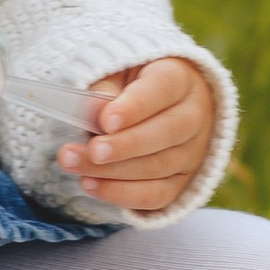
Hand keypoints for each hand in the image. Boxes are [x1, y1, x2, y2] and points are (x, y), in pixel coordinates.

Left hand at [58, 57, 215, 214]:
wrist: (163, 106)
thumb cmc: (133, 86)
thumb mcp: (120, 74)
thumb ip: (107, 88)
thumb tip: (95, 111)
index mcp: (180, 78)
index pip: (163, 89)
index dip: (135, 106)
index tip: (106, 121)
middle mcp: (194, 115)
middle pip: (166, 132)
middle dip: (124, 145)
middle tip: (92, 150)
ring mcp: (192, 152)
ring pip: (158, 167)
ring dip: (113, 171)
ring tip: (75, 165)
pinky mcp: (182, 182)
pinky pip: (156, 195)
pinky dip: (122, 194)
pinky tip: (92, 185)